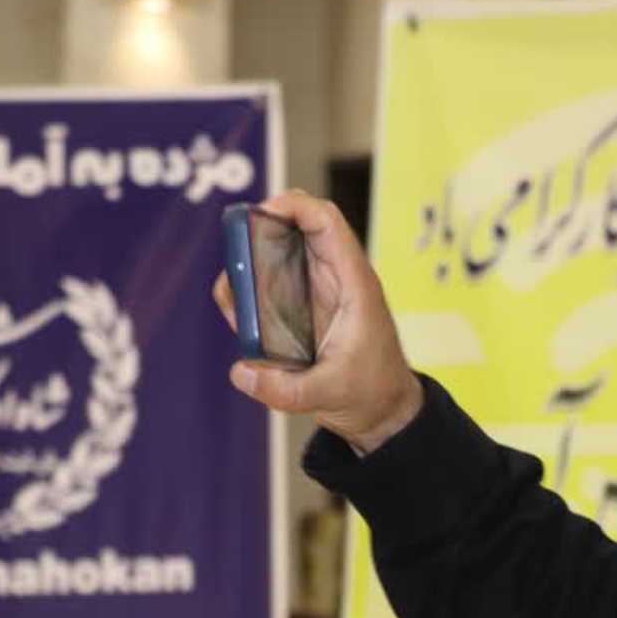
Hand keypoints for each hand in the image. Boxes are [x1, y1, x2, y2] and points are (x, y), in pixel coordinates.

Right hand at [211, 188, 424, 454]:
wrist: (382, 411)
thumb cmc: (370, 393)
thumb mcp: (329, 394)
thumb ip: (286, 388)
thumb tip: (242, 371)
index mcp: (353, 284)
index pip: (326, 222)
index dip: (293, 205)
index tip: (260, 214)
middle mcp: (333, 279)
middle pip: (295, 226)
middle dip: (260, 226)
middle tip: (234, 249)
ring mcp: (314, 292)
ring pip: (277, 253)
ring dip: (248, 263)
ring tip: (235, 295)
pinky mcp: (299, 310)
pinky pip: (267, 285)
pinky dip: (247, 291)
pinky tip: (239, 315)